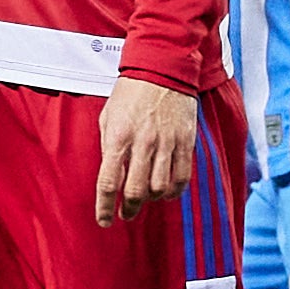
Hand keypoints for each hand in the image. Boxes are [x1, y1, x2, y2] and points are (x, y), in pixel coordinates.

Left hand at [93, 74, 200, 225]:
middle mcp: (142, 143)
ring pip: (159, 189)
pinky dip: (173, 191)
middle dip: (129, 209)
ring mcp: (166, 143)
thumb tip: (112, 175)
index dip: (105, 207)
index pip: (108, 183)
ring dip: (151, 199)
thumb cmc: (131, 92)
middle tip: (127, 213)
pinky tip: (166, 191)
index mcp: (118, 137)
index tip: (105, 221)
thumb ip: (108, 147)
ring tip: (147, 197)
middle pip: (135, 191)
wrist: (162, 68)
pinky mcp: (185, 141)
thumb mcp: (108, 116)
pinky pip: (181, 177)